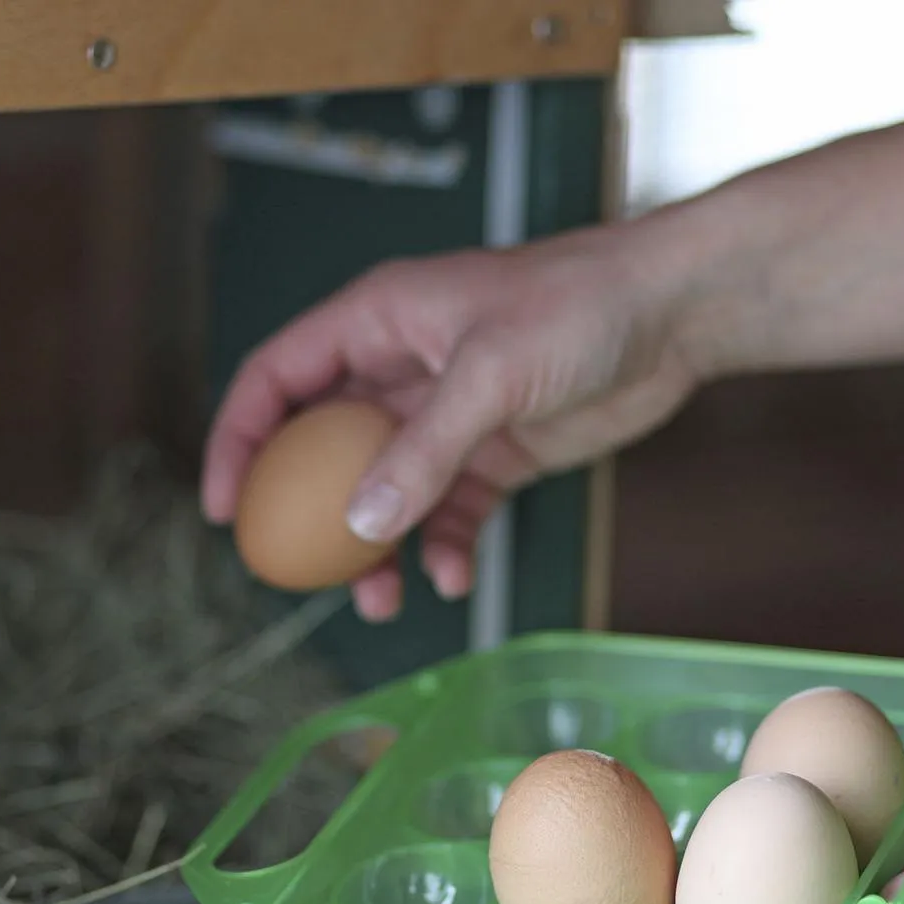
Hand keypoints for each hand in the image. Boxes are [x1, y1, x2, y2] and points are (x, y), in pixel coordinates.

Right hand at [200, 221, 709, 621]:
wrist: (676, 315)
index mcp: (376, 321)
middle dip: (307, 514)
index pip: (277, 378)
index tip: (227, 508)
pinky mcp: (494, 454)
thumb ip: (423, 449)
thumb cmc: (581, 305)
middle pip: (322, 447)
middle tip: (300, 572)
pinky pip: (448, 512)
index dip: (240, 439)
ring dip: (374, 547)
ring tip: (377, 599)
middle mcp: (400, 369)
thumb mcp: (491, 372)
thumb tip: (360, 521)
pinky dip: (443, 548)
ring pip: (382, 492)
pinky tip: (454, 577)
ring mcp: (447, 416)